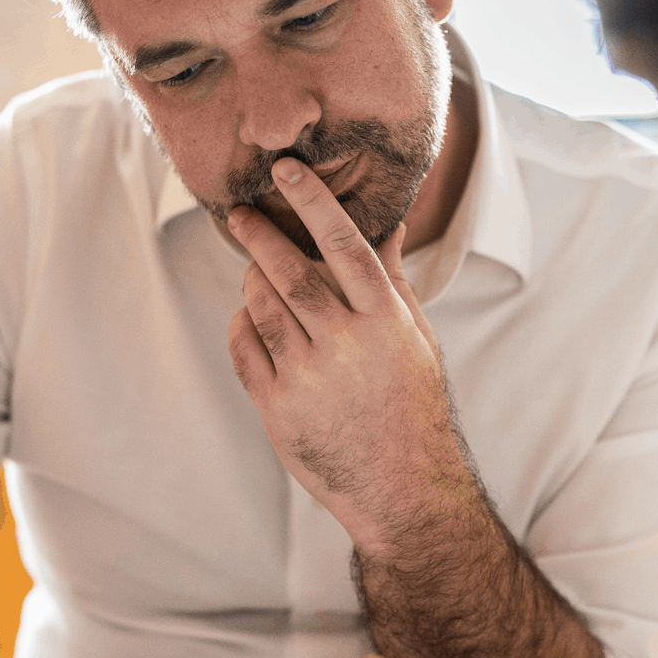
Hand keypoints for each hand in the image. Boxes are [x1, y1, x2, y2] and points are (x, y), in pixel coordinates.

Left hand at [225, 158, 478, 550]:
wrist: (403, 487)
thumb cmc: (414, 405)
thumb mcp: (416, 339)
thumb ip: (393, 279)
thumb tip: (389, 224)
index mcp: (385, 319)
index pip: (343, 242)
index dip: (312, 200)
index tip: (286, 170)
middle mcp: (346, 343)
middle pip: (289, 270)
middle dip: (260, 235)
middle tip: (241, 213)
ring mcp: (309, 376)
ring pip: (260, 306)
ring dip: (250, 280)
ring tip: (252, 269)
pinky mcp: (278, 408)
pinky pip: (244, 349)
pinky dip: (241, 325)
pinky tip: (249, 318)